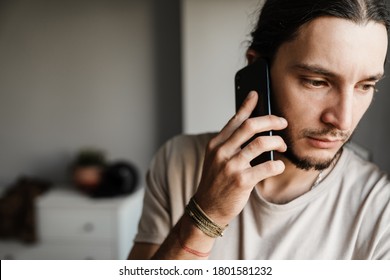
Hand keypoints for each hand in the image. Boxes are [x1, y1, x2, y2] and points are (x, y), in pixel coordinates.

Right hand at [194, 91, 287, 225]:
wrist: (207, 208)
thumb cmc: (215, 182)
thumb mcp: (216, 159)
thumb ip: (230, 144)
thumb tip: (251, 130)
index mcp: (216, 144)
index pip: (235, 120)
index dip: (247, 105)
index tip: (256, 94)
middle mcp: (222, 152)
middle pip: (251, 126)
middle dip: (271, 121)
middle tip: (282, 122)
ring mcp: (231, 166)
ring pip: (262, 143)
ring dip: (278, 142)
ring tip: (283, 146)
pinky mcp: (242, 181)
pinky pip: (268, 166)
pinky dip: (278, 165)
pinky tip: (278, 166)